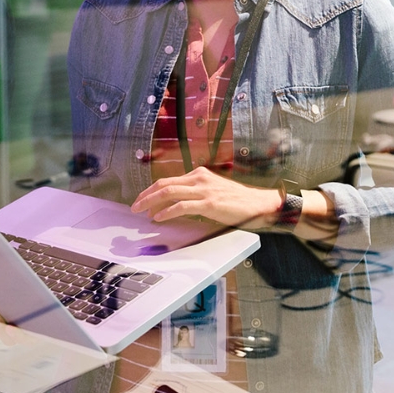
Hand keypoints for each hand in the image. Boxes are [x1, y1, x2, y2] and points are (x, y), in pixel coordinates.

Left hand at [131, 166, 281, 230]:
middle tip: (134, 206)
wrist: (259, 204)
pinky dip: (166, 212)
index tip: (141, 199)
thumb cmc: (237, 201)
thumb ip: (196, 193)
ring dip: (151, 202)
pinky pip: (182, 206)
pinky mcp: (209, 203)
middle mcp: (200, 178)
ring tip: (141, 212)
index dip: (151, 190)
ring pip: (169, 193)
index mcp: (200, 174)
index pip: (168, 180)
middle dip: (146, 195)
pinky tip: (159, 218)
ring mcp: (204, 190)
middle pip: (165, 184)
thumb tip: (175, 204)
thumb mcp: (213, 191)